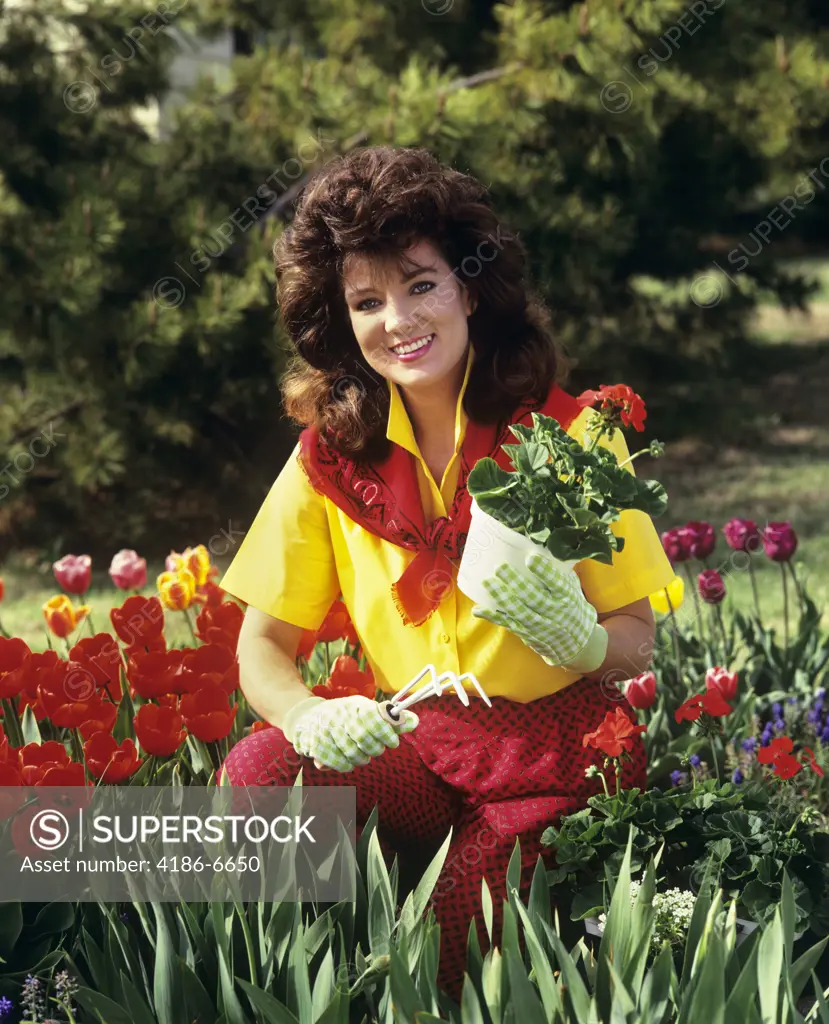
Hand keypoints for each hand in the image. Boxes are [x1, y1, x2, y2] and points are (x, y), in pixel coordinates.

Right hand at [281, 695, 418, 772]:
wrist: (306, 717)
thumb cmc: (344, 715)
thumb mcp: (366, 710)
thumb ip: (391, 719)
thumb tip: (415, 722)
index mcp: (355, 704)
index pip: (374, 718)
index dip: (387, 732)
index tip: (393, 742)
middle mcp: (339, 715)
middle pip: (365, 739)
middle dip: (376, 749)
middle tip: (378, 749)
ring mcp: (326, 731)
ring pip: (353, 754)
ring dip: (362, 759)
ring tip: (363, 754)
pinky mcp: (316, 746)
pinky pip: (339, 763)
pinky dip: (347, 766)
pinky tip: (348, 761)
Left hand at [471, 552, 607, 671]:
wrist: (577, 642)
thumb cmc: (572, 605)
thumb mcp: (572, 587)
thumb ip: (559, 570)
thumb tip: (542, 544)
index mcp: (568, 597)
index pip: (557, 583)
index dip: (544, 571)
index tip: (530, 557)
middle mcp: (554, 612)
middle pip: (534, 597)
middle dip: (516, 582)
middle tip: (500, 567)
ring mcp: (540, 625)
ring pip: (519, 611)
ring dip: (502, 597)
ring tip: (488, 582)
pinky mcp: (527, 633)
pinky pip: (508, 624)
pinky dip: (492, 617)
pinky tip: (478, 609)